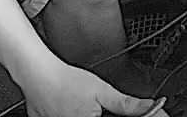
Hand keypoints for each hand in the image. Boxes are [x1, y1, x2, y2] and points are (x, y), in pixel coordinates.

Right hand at [20, 62, 168, 116]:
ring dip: (78, 112)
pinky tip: (64, 103)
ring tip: (75, 101)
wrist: (37, 73)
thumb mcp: (102, 91)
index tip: (102, 108)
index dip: (108, 115)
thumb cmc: (65, 81)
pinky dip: (63, 112)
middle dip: (96, 113)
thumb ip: (126, 104)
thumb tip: (149, 106)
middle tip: (89, 104)